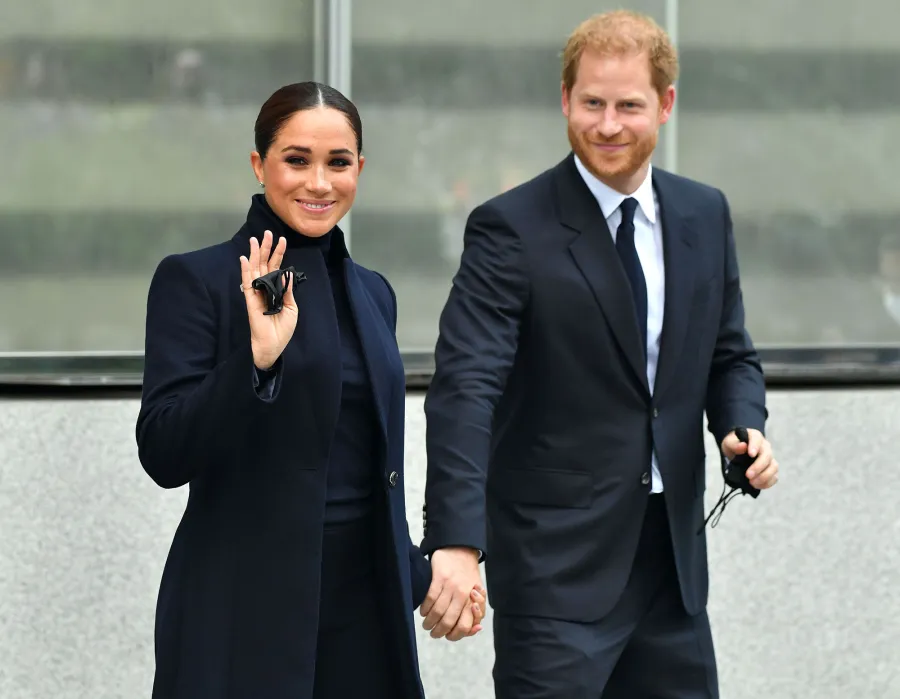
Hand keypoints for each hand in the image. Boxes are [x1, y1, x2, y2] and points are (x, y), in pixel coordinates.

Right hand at [240, 231, 296, 369]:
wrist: (274, 344)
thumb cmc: (283, 328)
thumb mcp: (292, 307)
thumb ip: (288, 289)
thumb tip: (288, 272)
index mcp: (276, 289)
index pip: (276, 267)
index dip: (279, 254)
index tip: (282, 240)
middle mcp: (265, 288)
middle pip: (264, 264)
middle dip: (266, 248)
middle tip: (267, 233)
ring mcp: (257, 293)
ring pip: (255, 269)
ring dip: (255, 254)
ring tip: (256, 239)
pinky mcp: (250, 300)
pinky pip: (247, 283)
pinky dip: (245, 271)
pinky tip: (244, 259)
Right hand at [421, 547, 483, 639]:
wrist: (460, 549)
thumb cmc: (468, 575)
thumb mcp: (478, 593)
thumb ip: (477, 612)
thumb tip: (476, 628)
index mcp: (473, 600)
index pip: (465, 626)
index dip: (454, 635)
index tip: (447, 635)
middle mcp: (463, 594)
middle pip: (448, 622)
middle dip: (437, 632)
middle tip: (433, 633)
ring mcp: (451, 585)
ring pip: (437, 612)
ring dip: (428, 622)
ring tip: (426, 624)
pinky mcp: (439, 577)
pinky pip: (430, 598)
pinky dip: (424, 609)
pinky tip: (423, 611)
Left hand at [720, 428, 778, 489]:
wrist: (738, 451)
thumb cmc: (734, 445)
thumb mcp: (729, 443)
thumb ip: (734, 444)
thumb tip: (743, 446)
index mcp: (755, 437)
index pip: (757, 439)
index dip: (755, 446)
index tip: (751, 454)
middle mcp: (765, 447)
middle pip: (767, 456)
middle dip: (758, 467)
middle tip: (748, 475)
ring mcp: (770, 459)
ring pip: (774, 467)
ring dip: (764, 476)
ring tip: (752, 482)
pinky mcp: (771, 469)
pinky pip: (774, 477)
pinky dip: (767, 483)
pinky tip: (756, 485)